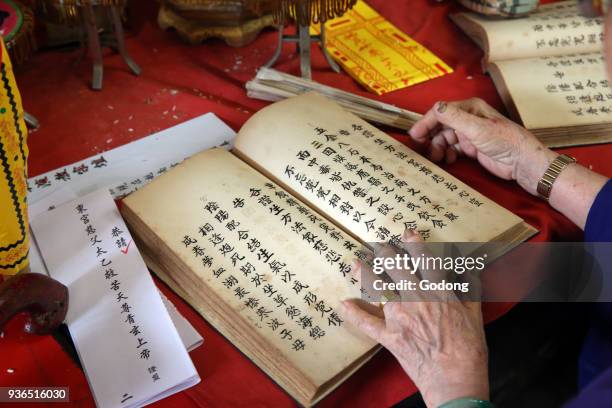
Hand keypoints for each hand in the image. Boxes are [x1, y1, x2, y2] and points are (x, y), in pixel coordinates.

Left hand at [341, 231, 488, 407]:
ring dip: (365, 274)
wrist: (455, 378)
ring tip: (356, 264)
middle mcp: (416, 298)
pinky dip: (353, 314)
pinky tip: (343, 305)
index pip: (425, 260)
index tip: (408, 232)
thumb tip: (468, 269)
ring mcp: (399, 317)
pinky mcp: (389, 336)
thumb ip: (470, 288)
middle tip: (378, 244)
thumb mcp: (475, 315)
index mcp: (438, 291)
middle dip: (386, 253)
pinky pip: (367, 323)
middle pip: (396, 268)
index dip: (415, 244)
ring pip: (378, 288)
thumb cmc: (469, 349)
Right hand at [409, 98, 556, 194]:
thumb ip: (454, 117)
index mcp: (470, 108)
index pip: (441, 112)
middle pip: (441, 125)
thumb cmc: (505, 141)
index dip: (426, 123)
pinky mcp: (472, 147)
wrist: (522, 162)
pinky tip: (448, 160)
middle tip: (421, 148)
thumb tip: (436, 107)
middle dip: (430, 136)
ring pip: (445, 138)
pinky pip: (452, 148)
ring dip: (437, 147)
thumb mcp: (477, 128)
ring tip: (436, 157)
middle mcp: (468, 119)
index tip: (415, 135)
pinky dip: (446, 154)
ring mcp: (470, 133)